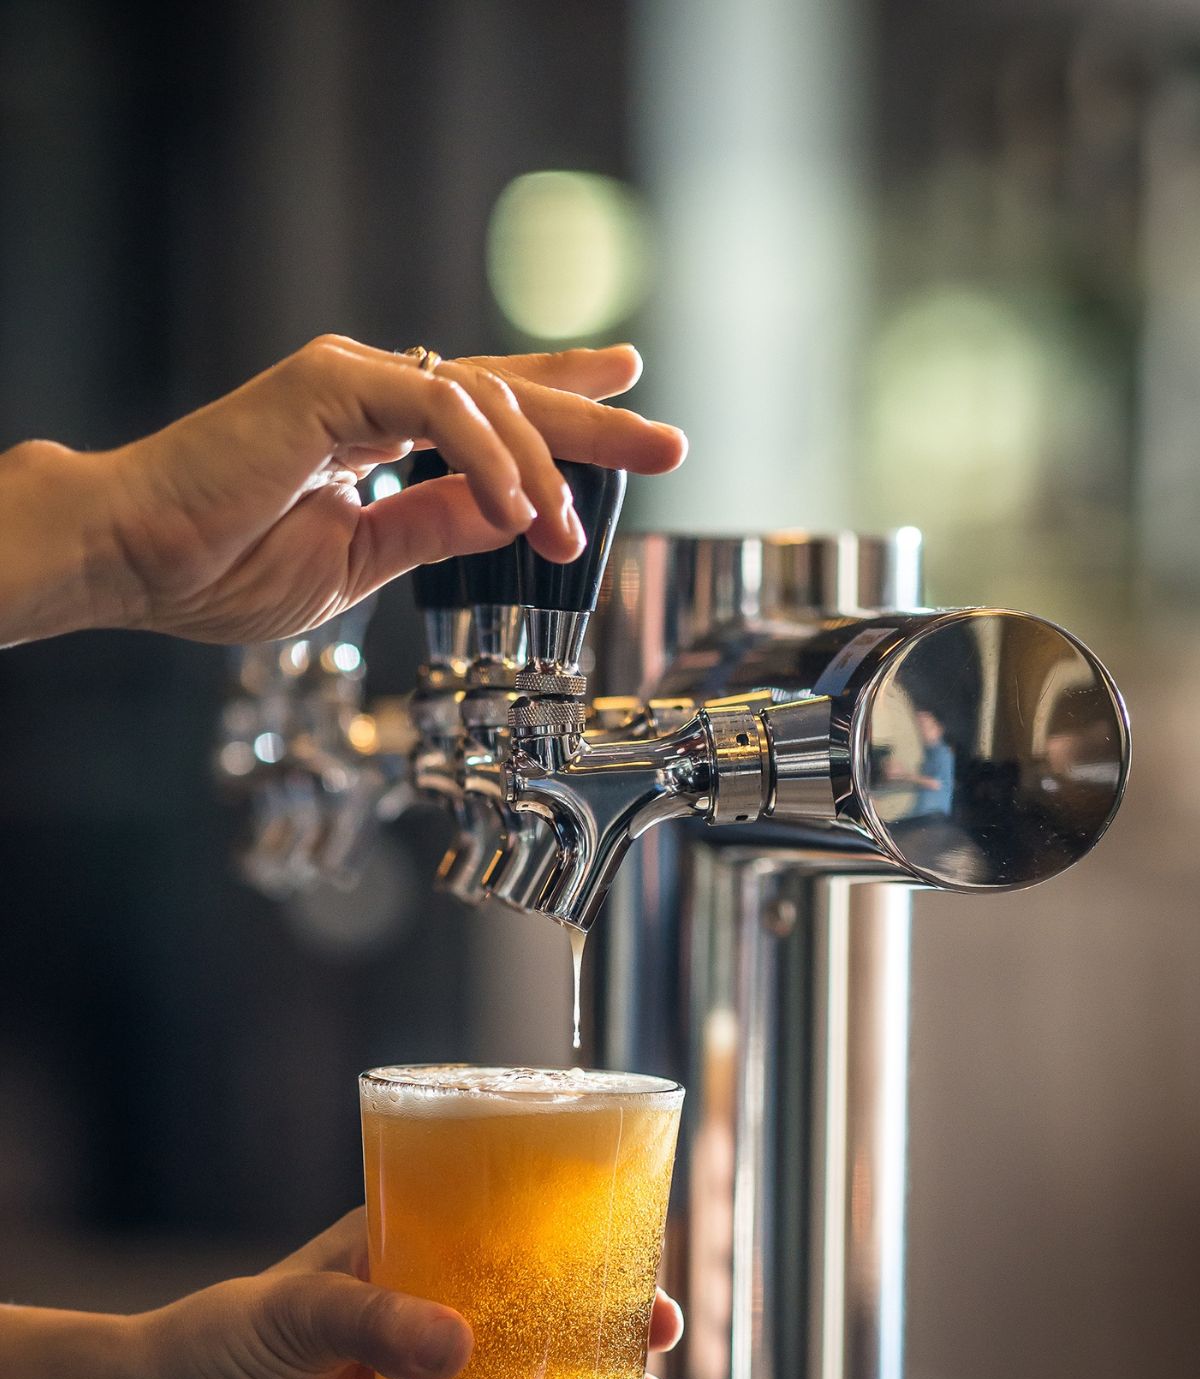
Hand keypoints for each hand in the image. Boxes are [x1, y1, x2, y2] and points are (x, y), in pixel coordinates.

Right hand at [0, 338, 685, 647]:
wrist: (138, 562)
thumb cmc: (224, 569)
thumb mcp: (363, 560)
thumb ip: (434, 526)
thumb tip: (510, 512)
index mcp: (379, 431)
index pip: (487, 405)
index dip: (559, 397)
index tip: (629, 392)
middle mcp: (371, 391)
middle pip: (507, 391)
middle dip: (592, 417)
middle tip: (671, 440)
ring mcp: (351, 378)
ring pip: (483, 401)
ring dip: (540, 469)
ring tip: (570, 532)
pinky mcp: (329, 383)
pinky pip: (436, 409)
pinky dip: (486, 459)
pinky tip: (518, 509)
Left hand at [0, 1210, 683, 1378]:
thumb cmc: (219, 1339)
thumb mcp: (300, 1310)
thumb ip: (376, 1323)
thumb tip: (461, 1348)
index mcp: (409, 1250)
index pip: (513, 1232)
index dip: (583, 1243)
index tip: (640, 1255)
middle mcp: (427, 1310)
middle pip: (541, 1309)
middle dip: (610, 1321)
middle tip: (660, 1338)